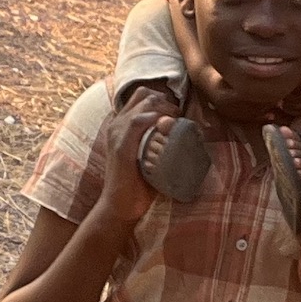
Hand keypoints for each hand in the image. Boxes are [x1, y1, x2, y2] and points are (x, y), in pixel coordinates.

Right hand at [96, 94, 171, 231]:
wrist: (119, 207)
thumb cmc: (137, 184)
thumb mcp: (147, 157)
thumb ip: (158, 143)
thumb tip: (183, 134)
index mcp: (121, 125)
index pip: (142, 96)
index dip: (163, 100)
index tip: (177, 115)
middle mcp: (116, 124)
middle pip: (144, 94)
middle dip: (167, 102)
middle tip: (178, 119)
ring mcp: (117, 134)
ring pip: (143, 103)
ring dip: (165, 109)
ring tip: (175, 123)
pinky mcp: (121, 147)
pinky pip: (137, 122)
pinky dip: (154, 119)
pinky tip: (165, 126)